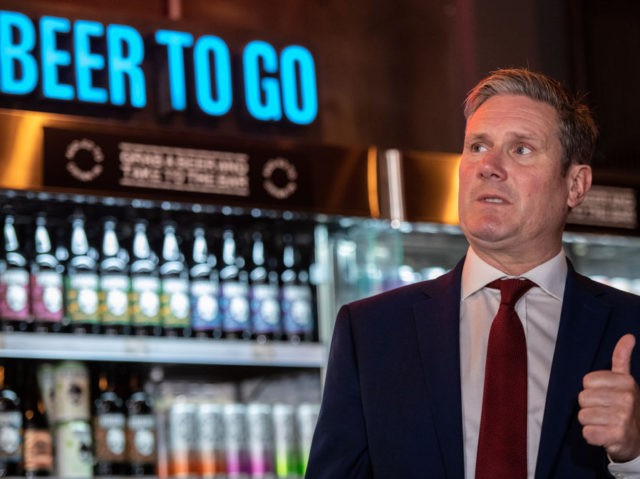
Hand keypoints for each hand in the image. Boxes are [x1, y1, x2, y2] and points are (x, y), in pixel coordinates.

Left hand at [578, 334, 639, 461]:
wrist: (637, 439)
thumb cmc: (624, 407)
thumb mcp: (625, 381)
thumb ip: (622, 358)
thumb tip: (628, 336)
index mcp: (626, 382)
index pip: (587, 381)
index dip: (591, 390)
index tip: (606, 396)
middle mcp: (628, 399)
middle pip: (583, 398)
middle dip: (589, 407)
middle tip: (605, 412)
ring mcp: (624, 418)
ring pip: (583, 416)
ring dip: (590, 422)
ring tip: (605, 423)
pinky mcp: (618, 436)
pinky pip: (587, 433)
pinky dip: (592, 436)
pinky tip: (604, 435)